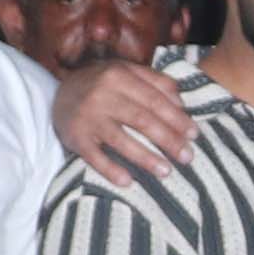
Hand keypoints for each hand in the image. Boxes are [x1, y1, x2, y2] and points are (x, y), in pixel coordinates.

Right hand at [55, 54, 198, 182]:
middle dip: (168, 140)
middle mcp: (102, 95)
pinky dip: (110, 170)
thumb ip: (155, 82)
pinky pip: (94, 157)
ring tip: (166, 172)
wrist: (60, 92)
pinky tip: (128, 182)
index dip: (176, 118)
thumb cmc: (103, 84)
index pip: (154, 100)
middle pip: (142, 120)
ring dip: (145, 158)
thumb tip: (182, 103)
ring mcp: (88, 117)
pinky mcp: (75, 137)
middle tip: (187, 157)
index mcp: (119, 76)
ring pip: (120, 140)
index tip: (193, 135)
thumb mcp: (126, 72)